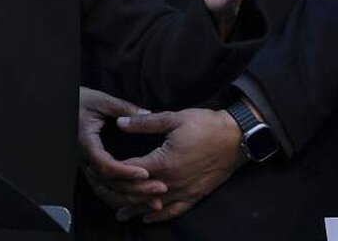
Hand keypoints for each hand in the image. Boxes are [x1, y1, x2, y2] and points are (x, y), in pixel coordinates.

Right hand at [77, 88, 170, 211]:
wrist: (62, 106)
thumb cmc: (80, 101)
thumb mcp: (100, 100)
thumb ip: (123, 108)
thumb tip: (147, 113)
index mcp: (85, 142)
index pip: (105, 165)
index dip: (125, 172)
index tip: (145, 173)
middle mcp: (84, 159)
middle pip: (108, 184)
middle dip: (135, 190)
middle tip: (159, 188)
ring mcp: (86, 166)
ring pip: (106, 192)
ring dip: (130, 198)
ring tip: (154, 199)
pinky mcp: (90, 169)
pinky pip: (104, 190)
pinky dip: (121, 197)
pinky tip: (139, 198)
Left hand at [110, 108, 245, 222]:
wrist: (237, 137)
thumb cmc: (206, 125)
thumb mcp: (173, 118)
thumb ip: (144, 122)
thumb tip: (120, 123)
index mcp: (164, 162)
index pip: (130, 173)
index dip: (114, 174)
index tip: (100, 173)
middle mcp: (172, 181)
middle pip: (139, 194)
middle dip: (121, 196)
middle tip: (105, 196)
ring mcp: (185, 190)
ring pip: (155, 206)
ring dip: (136, 210)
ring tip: (120, 215)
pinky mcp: (196, 195)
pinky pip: (175, 210)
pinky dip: (160, 216)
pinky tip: (148, 219)